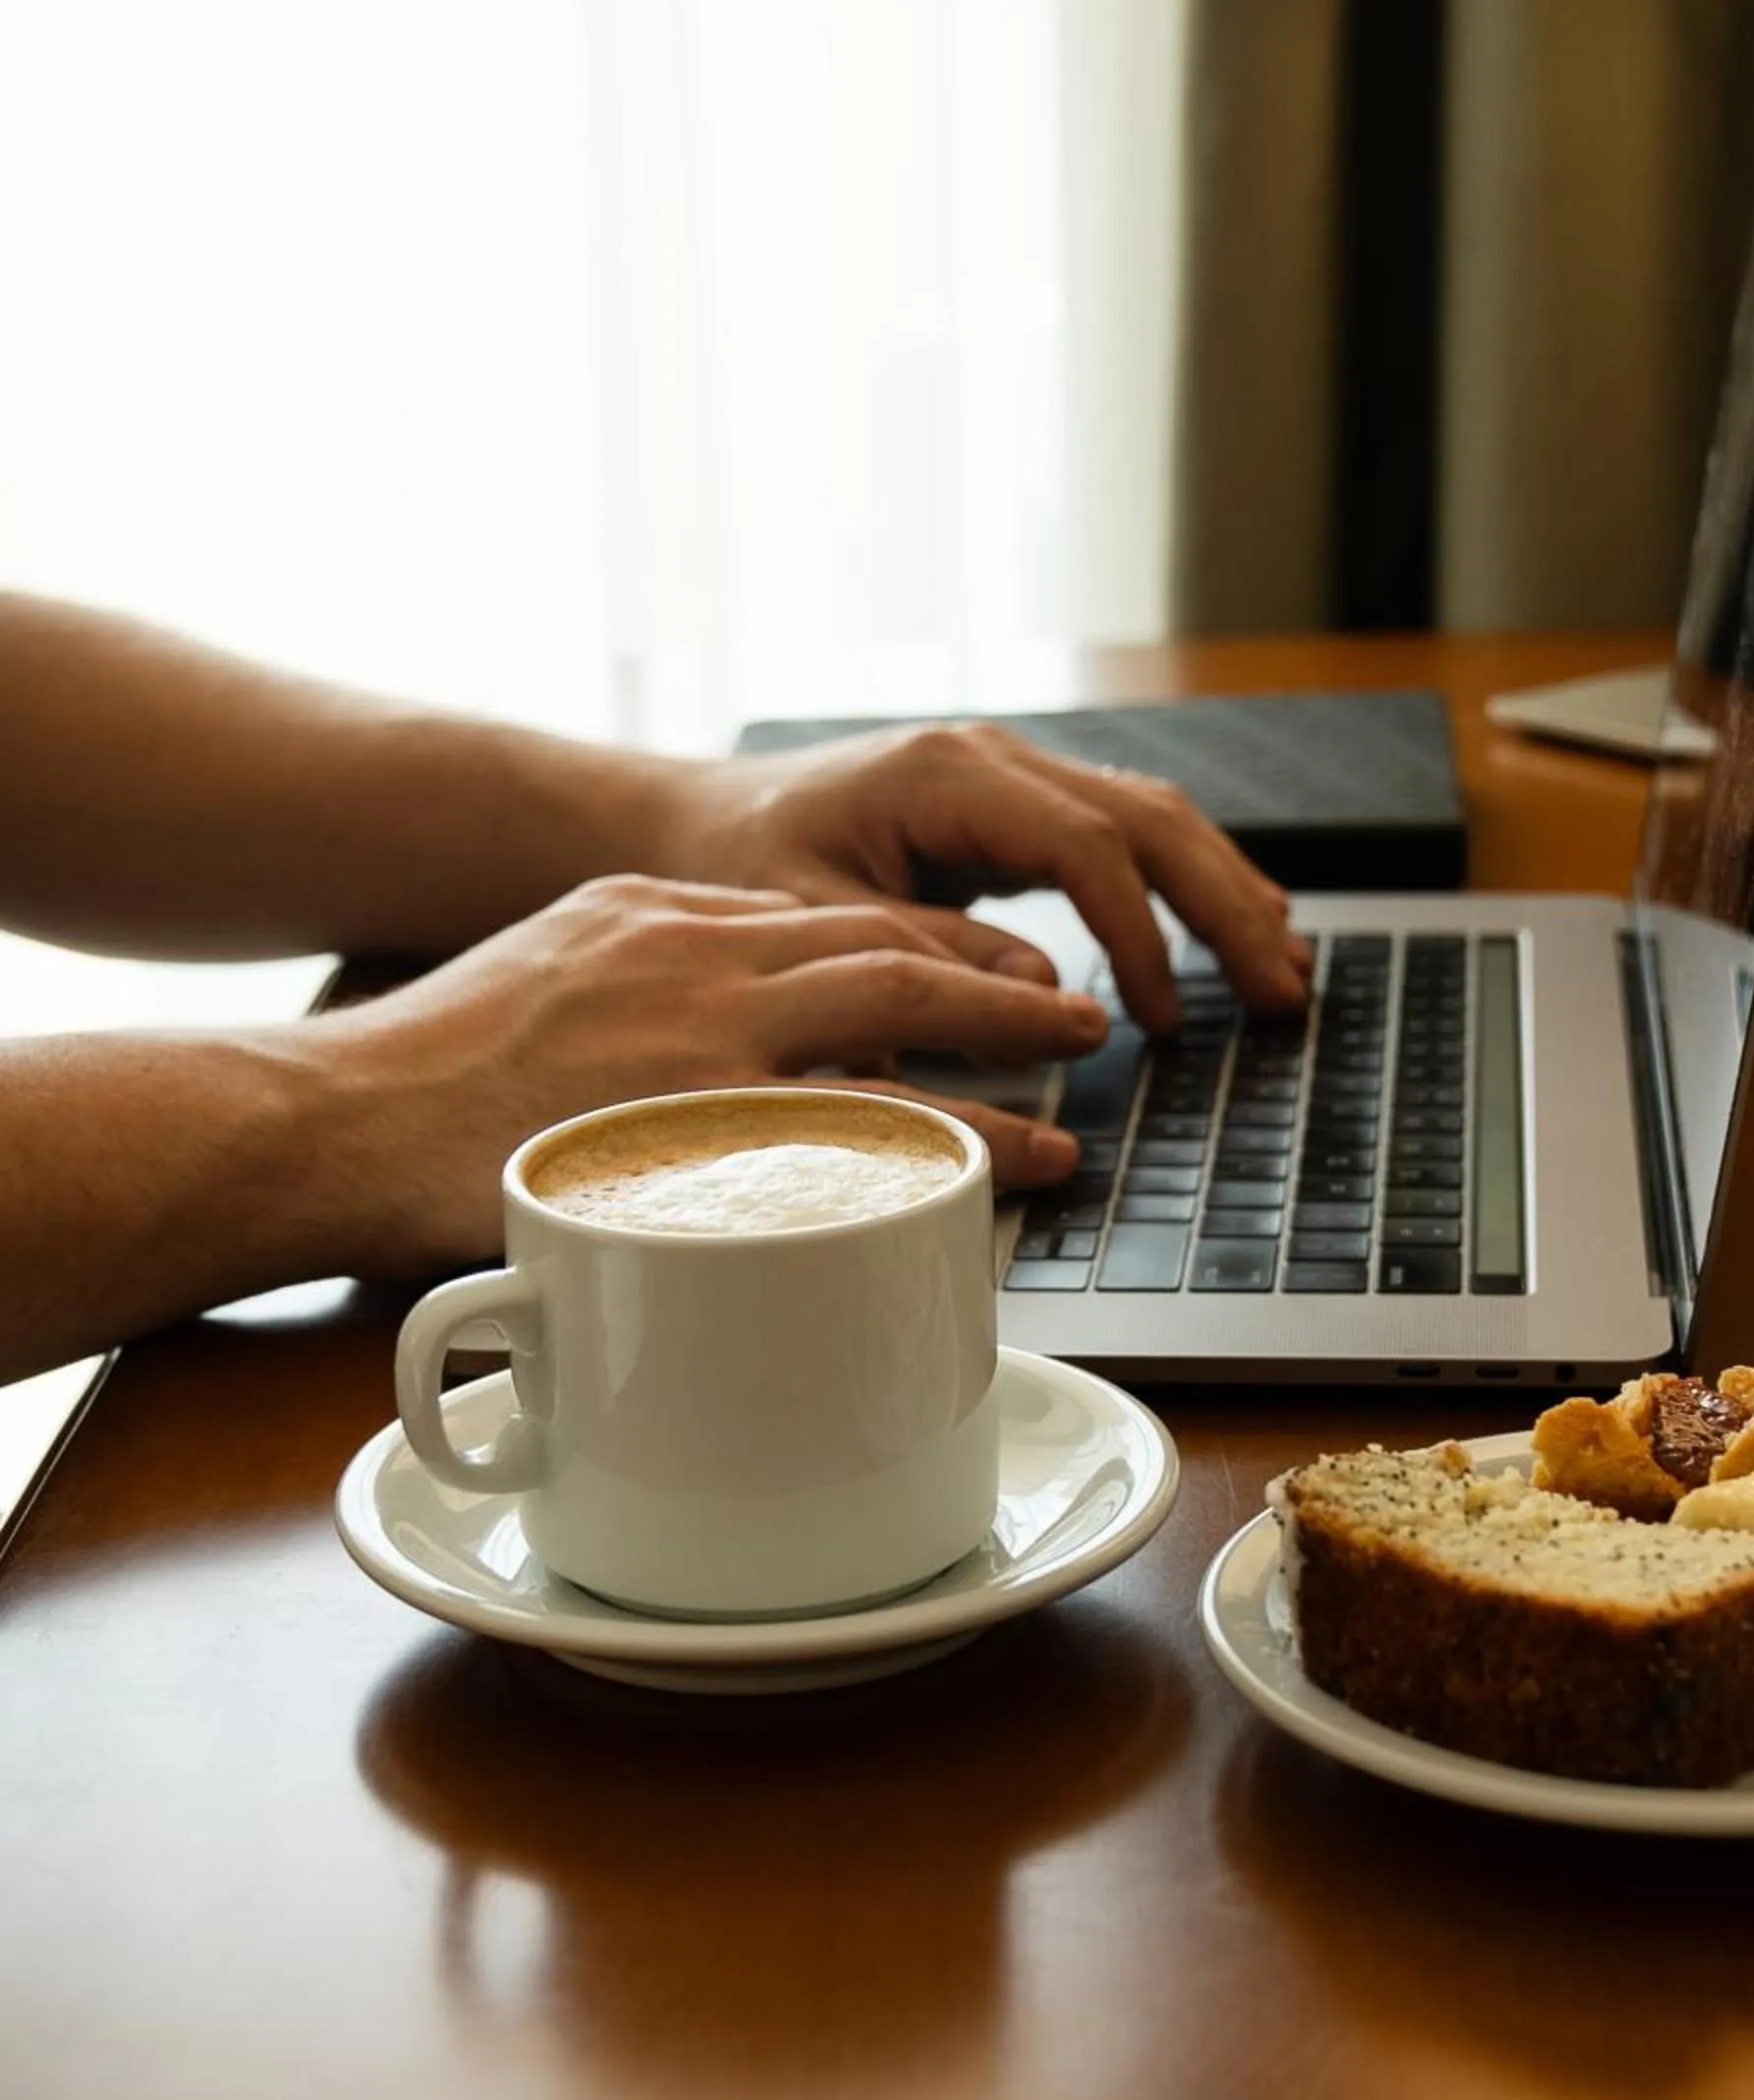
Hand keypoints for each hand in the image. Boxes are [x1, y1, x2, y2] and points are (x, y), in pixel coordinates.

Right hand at [316, 874, 1095, 1272]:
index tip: (1004, 969)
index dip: (941, 943)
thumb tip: (747, 989)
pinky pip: (838, 1143)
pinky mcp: (686, 1134)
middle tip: (1070, 1019)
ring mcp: (699, 1048)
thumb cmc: (433, 1054)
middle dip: (999, 987)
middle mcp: (699, 961)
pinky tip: (977, 1187)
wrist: (337, 1112)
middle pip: (891, 958)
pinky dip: (926, 1159)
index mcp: (668, 912)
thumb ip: (656, 957)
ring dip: (992, 1081)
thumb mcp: (556, 954)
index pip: (837, 917)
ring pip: (889, 1041)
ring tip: (1060, 1120)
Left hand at [656, 723, 1309, 1031]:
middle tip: (1286, 992)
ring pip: (1154, 816)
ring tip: (1287, 969)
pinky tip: (1232, 930)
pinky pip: (1123, 834)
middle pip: (1149, 818)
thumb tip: (1044, 1000)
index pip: (1085, 846)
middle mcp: (994, 757)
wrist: (695, 824)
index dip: (1137, 933)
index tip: (1160, 1017)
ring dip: (1225, 892)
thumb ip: (921, 956)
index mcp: (947, 773)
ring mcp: (1011, 773)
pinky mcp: (1013, 806)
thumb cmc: (738, 867)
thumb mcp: (810, 920)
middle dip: (1225, 906)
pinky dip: (1184, 885)